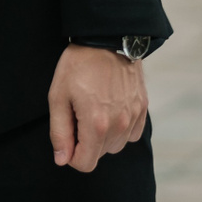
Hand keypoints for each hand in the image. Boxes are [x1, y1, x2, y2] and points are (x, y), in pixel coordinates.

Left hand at [47, 44, 147, 172]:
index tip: (67, 136)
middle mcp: (119, 125)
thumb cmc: (78, 64)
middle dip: (85, 142)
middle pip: (100, 155)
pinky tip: (110, 108)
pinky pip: (131, 134)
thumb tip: (62, 159)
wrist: (107, 37)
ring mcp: (134, 117)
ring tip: (93, 108)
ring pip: (116, 146)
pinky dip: (120, 129)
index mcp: (96, 124)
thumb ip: (60, 132)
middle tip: (77, 113)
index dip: (71, 155)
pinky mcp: (143, 108)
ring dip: (103, 137)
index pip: (85, 163)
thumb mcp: (58, 95)